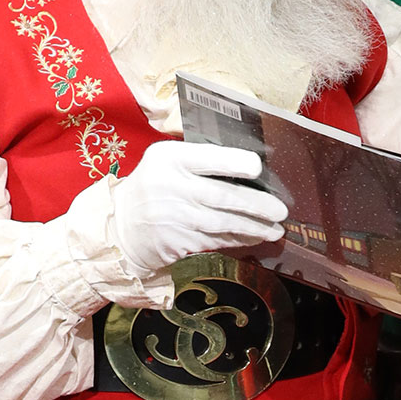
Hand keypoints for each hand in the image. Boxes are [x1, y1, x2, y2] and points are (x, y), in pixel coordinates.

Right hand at [111, 141, 286, 280]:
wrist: (119, 227)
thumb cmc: (151, 187)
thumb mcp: (164, 162)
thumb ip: (198, 160)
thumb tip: (247, 165)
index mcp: (169, 159)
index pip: (208, 158)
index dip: (236, 163)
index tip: (258, 168)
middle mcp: (171, 187)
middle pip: (222, 195)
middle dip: (256, 205)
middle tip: (280, 210)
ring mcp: (175, 217)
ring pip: (223, 223)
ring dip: (253, 228)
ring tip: (275, 230)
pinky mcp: (178, 241)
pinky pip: (216, 240)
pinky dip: (239, 240)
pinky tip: (255, 238)